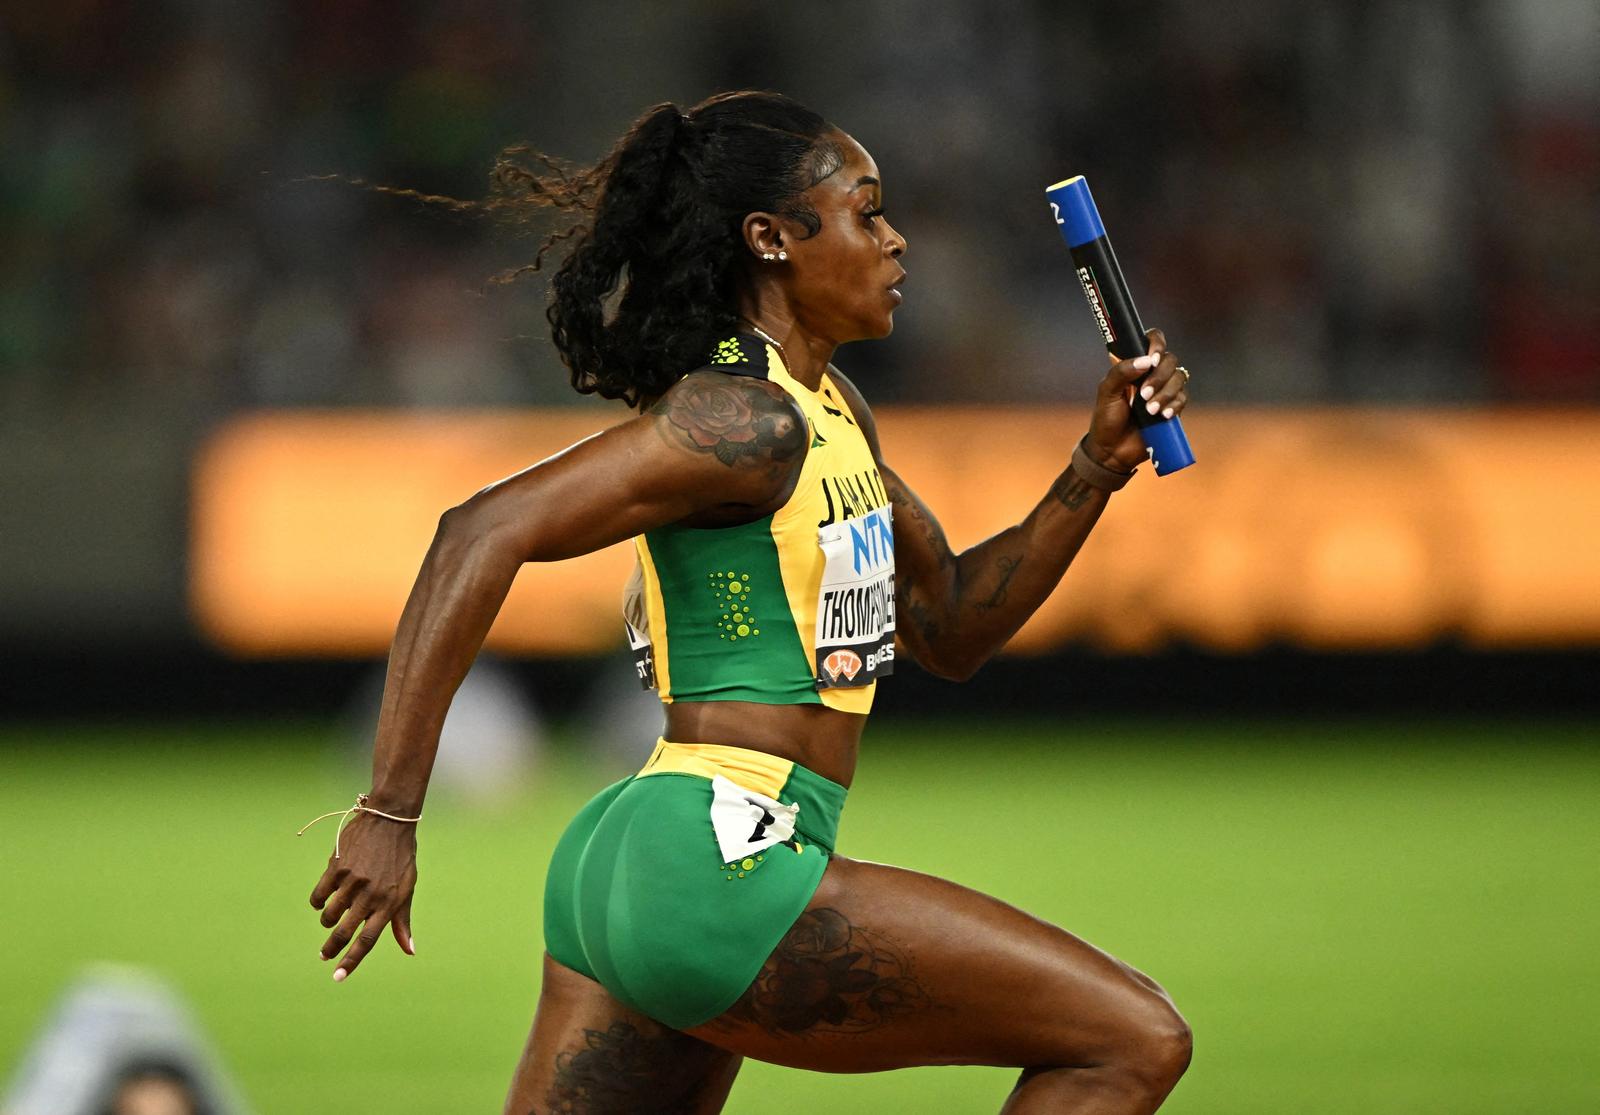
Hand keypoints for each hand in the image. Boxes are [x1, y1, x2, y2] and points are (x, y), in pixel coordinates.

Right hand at [308, 812, 417, 980]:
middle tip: (323, 956)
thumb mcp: (407, 888)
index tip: (337, 977)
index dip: (352, 961)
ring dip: (327, 922)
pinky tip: (321, 901)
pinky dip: (318, 902)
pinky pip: (318, 895)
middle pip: (345, 932)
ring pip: (329, 915)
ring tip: (329, 920)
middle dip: (331, 949)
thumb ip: (403, 921)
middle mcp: (371, 894)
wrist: (390, 819)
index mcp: (390, 902)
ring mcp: (352, 880)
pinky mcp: (337, 867)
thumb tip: (410, 951)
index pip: (368, 940)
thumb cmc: (401, 857)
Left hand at [1084, 328, 1189, 472]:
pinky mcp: (1172, 407)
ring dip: (1165, 393)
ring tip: (1149, 411)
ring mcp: (1163, 390)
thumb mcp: (1107, 392)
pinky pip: (1182, 398)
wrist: (1112, 450)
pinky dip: (1173, 405)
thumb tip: (1145, 361)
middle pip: (1170, 360)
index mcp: (1135, 364)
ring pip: (1179, 378)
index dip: (1156, 343)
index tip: (1151, 359)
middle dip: (1159, 377)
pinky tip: (1162, 416)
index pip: (1152, 340)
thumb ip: (1121, 372)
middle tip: (1143, 395)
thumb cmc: (1106, 419)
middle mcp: (1151, 374)